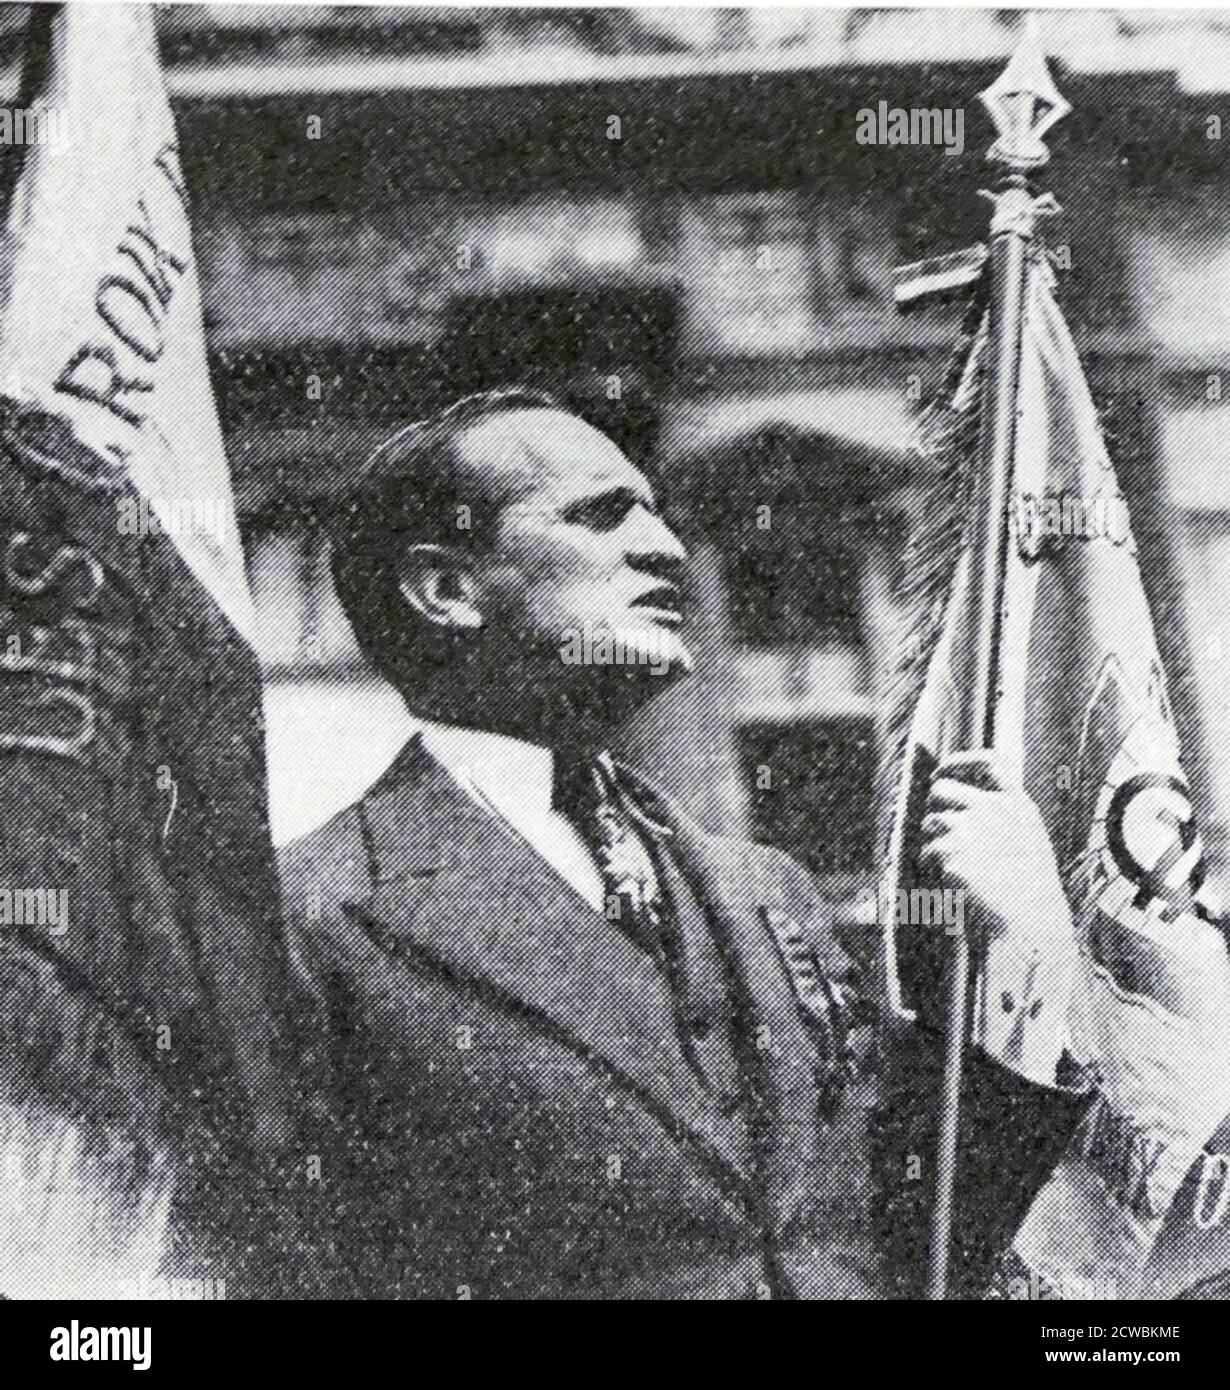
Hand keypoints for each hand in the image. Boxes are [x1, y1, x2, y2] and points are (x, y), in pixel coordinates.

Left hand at [917, 751, 1071, 951]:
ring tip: (957, 866)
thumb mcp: (1029, 840)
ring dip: (934, 841)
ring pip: (930, 822)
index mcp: (1016, 804)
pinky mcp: (951, 854)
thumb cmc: (1029, 888)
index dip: (959, 762)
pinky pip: (927, 852)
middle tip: (941, 831)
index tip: (942, 771)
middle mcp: (991, 810)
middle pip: (941, 789)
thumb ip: (1002, 815)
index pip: (988, 763)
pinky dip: (932, 866)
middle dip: (935, 806)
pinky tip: (952, 882)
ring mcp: (969, 830)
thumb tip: (963, 800)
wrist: (1030, 923)